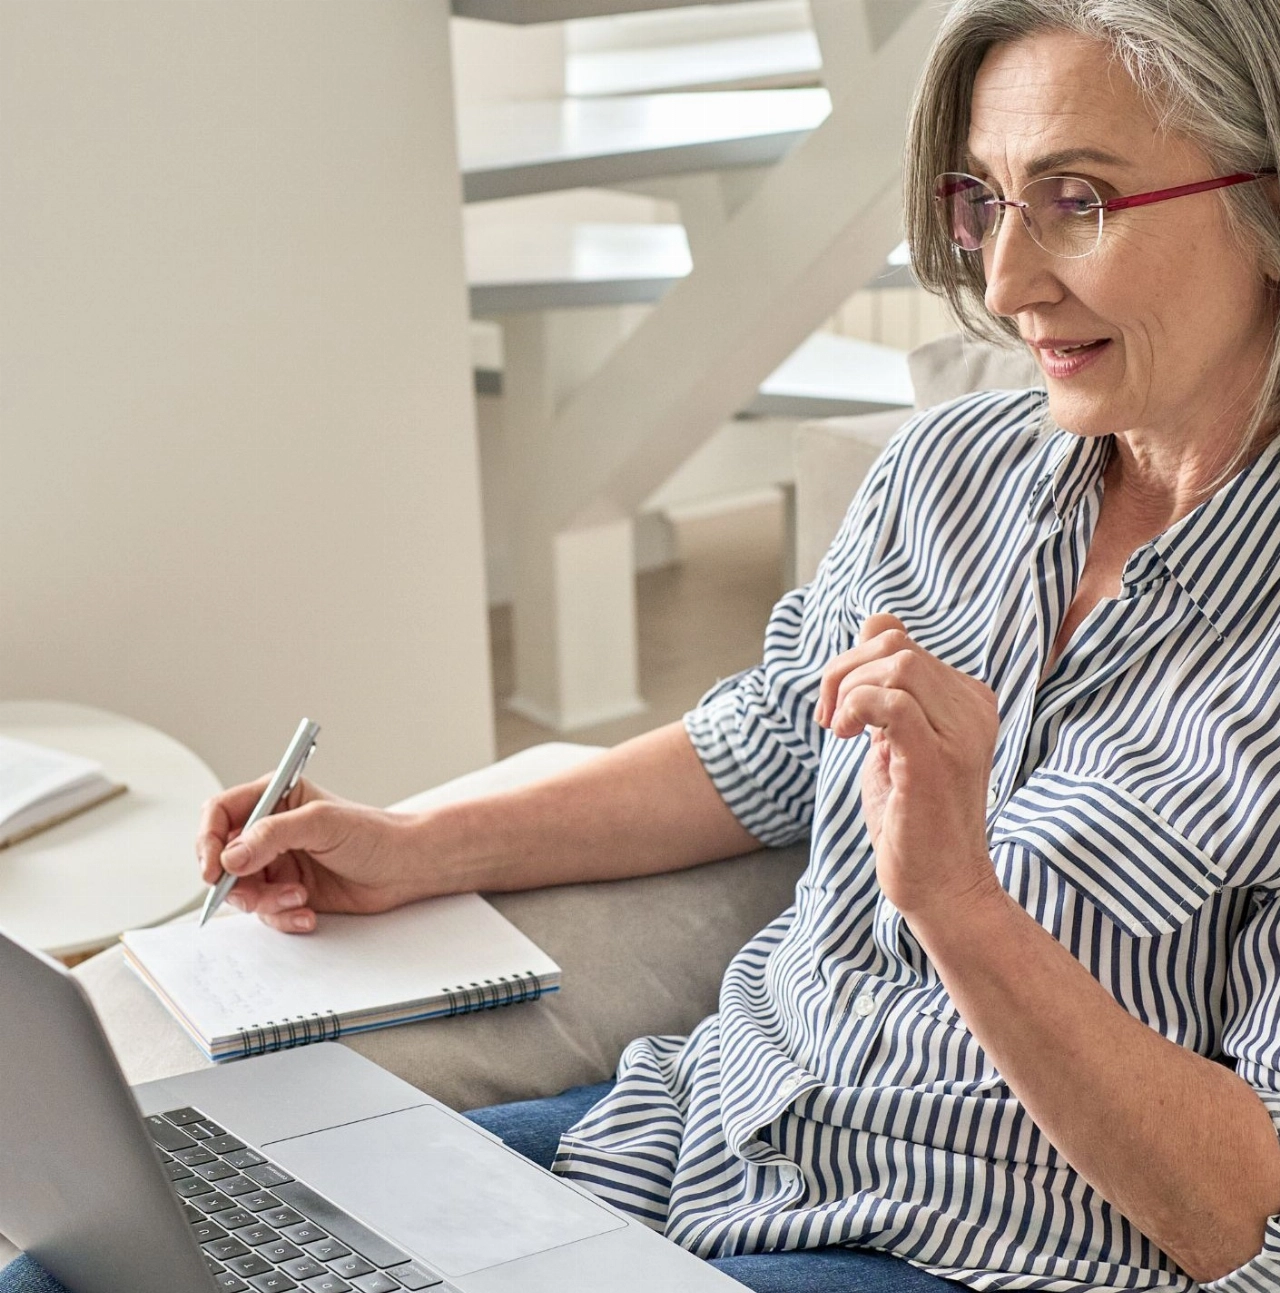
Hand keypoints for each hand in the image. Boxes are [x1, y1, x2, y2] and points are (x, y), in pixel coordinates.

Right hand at [196, 778, 430, 932]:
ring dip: (265, 901)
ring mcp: (277, 863)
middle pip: (222, 858)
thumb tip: (230, 857)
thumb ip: (273, 835)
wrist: (405, 867)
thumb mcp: (322, 823)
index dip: (208, 839)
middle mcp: (270, 831)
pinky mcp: (288, 891)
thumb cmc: (373, 834)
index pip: (220, 813)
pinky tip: (307, 914)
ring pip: (242, 890)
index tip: (213, 868)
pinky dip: (281, 916)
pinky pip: (266, 911)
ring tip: (298, 898)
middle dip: (234, 881)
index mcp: (274, 799)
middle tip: (253, 894)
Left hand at [814, 613, 1001, 919]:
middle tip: (830, 720)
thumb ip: (889, 689)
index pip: (900, 641)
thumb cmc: (913, 819)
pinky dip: (856, 707)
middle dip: (843, 671)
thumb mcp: (896, 740)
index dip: (854, 662)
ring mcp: (960, 733)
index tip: (839, 708)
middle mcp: (974, 708)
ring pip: (896, 663)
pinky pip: (892, 700)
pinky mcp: (937, 759)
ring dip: (848, 690)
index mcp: (968, 699)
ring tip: (839, 731)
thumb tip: (874, 625)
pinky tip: (845, 735)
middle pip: (894, 645)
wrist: (941, 888)